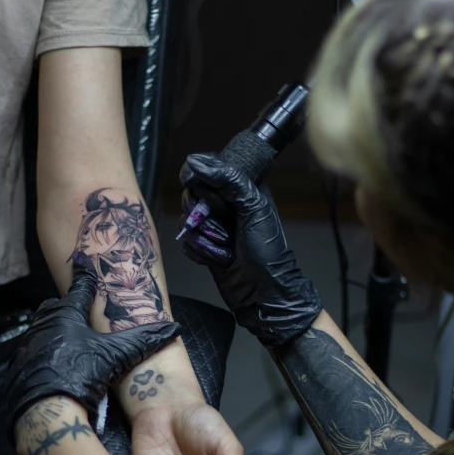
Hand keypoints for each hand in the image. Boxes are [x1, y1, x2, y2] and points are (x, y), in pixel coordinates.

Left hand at [6, 251, 179, 440]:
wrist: (46, 409)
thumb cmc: (82, 373)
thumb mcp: (116, 356)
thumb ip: (143, 342)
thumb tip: (174, 328)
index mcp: (65, 315)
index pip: (79, 290)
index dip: (86, 280)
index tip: (86, 269)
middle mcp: (43, 325)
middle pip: (54, 308)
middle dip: (66, 307)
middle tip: (80, 312)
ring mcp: (27, 347)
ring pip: (42, 331)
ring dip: (55, 333)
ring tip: (72, 341)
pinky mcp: (18, 369)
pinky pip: (34, 355)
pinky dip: (45, 355)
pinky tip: (57, 366)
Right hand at [179, 153, 322, 348]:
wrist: (265, 294)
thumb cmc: (267, 252)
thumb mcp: (253, 208)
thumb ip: (228, 179)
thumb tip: (194, 160)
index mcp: (241, 189)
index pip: (207, 170)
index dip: (198, 178)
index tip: (197, 188)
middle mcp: (226, 206)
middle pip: (192, 195)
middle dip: (204, 216)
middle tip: (226, 231)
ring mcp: (215, 228)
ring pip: (186, 221)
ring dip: (203, 238)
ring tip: (225, 250)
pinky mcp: (205, 248)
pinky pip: (186, 242)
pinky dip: (199, 252)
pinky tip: (217, 260)